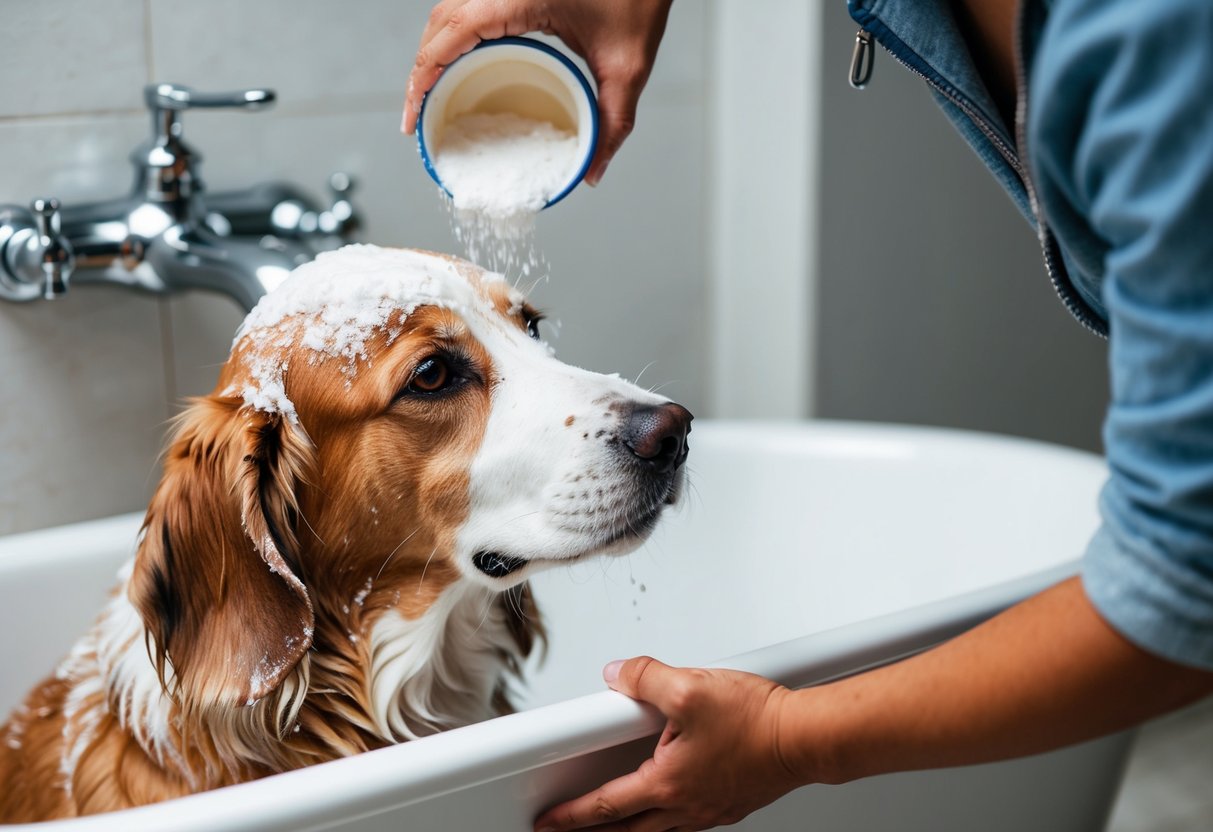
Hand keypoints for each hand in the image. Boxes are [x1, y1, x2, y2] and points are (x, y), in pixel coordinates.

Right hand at [404, 0, 674, 184]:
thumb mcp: (628, 65)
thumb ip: (613, 121)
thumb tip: (593, 171)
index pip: (448, 37)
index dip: (420, 79)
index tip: (411, 117)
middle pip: (439, 25)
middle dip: (420, 72)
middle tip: (417, 117)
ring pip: (449, 12)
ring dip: (434, 52)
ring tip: (431, 96)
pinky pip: (470, 6)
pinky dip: (455, 36)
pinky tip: (459, 64)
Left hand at [533, 657, 805, 831]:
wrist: (807, 738)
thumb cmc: (758, 721)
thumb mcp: (690, 688)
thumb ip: (646, 678)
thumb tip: (618, 675)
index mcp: (668, 783)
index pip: (605, 806)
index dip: (571, 815)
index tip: (547, 822)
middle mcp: (687, 804)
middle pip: (629, 828)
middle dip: (595, 831)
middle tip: (571, 828)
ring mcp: (710, 807)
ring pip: (658, 826)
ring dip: (631, 825)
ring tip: (615, 818)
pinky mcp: (730, 801)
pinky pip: (687, 816)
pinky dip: (666, 813)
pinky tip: (670, 795)